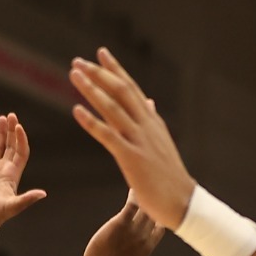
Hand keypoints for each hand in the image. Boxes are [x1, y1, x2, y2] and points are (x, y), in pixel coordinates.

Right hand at [0, 114, 46, 229]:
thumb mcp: (13, 206)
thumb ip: (27, 199)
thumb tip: (43, 193)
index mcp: (13, 174)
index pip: (20, 152)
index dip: (21, 139)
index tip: (18, 127)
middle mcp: (3, 168)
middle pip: (11, 145)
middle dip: (12, 130)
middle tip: (11, 116)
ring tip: (1, 118)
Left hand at [69, 48, 196, 228]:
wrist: (182, 202)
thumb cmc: (169, 175)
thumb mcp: (161, 141)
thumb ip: (151, 120)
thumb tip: (148, 102)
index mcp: (152, 121)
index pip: (131, 88)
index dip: (115, 69)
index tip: (100, 52)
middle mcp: (146, 125)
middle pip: (120, 91)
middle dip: (98, 74)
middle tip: (77, 61)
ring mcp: (139, 140)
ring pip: (112, 108)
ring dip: (92, 89)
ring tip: (74, 75)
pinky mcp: (131, 158)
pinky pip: (108, 135)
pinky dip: (91, 121)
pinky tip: (75, 109)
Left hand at [83, 195, 163, 255]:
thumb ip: (138, 250)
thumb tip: (136, 247)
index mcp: (148, 246)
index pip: (162, 226)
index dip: (161, 216)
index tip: (158, 207)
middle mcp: (144, 236)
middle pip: (155, 213)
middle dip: (155, 201)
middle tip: (154, 188)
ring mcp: (134, 229)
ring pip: (146, 207)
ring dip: (145, 195)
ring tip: (144, 182)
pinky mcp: (121, 223)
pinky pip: (132, 205)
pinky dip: (134, 195)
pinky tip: (133, 187)